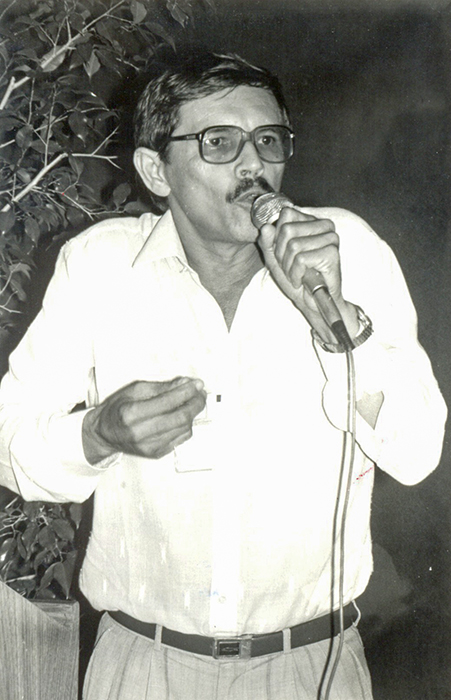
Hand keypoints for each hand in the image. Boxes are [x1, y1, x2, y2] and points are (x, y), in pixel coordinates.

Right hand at [82, 377, 206, 463]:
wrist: (105, 433)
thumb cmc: (118, 409)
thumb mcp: (134, 390)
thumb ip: (162, 387)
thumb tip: (185, 383)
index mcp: (131, 413)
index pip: (168, 402)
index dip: (186, 392)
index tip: (197, 384)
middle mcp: (140, 433)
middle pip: (180, 418)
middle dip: (196, 403)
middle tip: (201, 393)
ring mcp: (149, 446)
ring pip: (184, 428)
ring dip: (193, 413)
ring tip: (194, 401)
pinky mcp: (157, 453)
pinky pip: (181, 437)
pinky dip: (187, 424)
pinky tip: (183, 415)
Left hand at [259, 207, 357, 339]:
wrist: (313, 301)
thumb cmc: (298, 278)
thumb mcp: (275, 259)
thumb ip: (267, 243)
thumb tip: (265, 228)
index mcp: (312, 221)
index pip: (286, 214)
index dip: (278, 237)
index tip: (285, 254)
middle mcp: (324, 226)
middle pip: (287, 230)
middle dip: (282, 254)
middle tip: (290, 268)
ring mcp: (330, 238)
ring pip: (294, 245)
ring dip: (289, 267)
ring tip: (297, 275)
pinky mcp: (332, 253)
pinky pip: (301, 259)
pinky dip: (296, 274)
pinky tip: (302, 280)